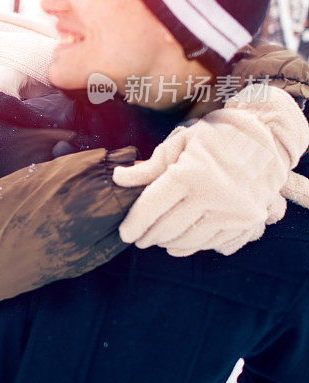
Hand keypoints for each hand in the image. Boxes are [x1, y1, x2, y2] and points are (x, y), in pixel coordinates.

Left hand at [112, 85, 308, 255]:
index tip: (124, 233)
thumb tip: (117, 178)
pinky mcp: (247, 221)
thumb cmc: (214, 137)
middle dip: (148, 236)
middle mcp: (213, 195)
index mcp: (190, 174)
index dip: (134, 223)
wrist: (265, 138)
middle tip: (137, 237)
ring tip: (157, 239)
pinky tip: (180, 243)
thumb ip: (148, 166)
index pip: (152, 207)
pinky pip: (213, 243)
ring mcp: (233, 211)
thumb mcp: (178, 143)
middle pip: (168, 227)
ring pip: (190, 239)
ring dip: (169, 243)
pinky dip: (193, 245)